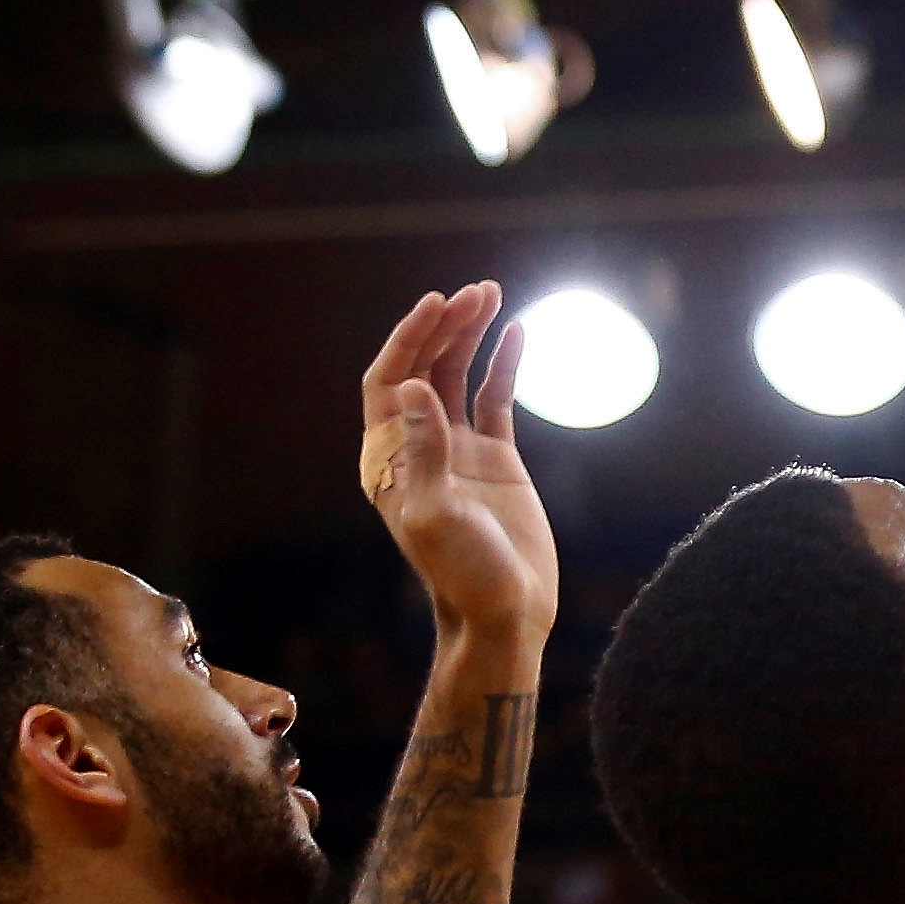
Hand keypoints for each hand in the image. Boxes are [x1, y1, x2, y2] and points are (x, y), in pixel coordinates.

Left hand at [361, 285, 556, 642]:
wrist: (506, 611)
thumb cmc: (464, 576)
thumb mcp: (438, 514)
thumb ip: (426, 451)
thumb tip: (413, 386)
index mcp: (389, 460)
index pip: (387, 382)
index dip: (406, 340)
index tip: (435, 305)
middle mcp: (418, 448)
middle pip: (423, 369)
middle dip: (444, 326)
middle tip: (475, 292)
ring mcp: (458, 451)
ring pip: (458, 375)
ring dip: (471, 335)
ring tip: (492, 295)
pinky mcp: (496, 459)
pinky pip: (495, 399)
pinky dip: (504, 364)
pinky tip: (518, 333)